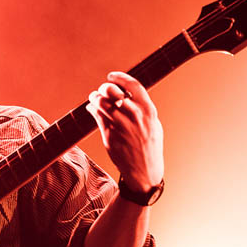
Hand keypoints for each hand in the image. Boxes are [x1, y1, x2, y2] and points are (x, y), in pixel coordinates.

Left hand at [86, 71, 163, 191]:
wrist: (144, 170)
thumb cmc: (149, 144)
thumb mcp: (153, 123)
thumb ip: (142, 108)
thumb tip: (126, 92)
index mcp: (148, 111)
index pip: (133, 86)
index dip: (120, 77)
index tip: (112, 76)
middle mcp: (134, 117)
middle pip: (113, 92)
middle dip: (104, 88)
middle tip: (102, 90)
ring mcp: (121, 126)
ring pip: (101, 103)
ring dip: (95, 98)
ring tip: (95, 98)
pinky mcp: (109, 135)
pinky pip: (96, 116)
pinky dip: (92, 109)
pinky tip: (93, 108)